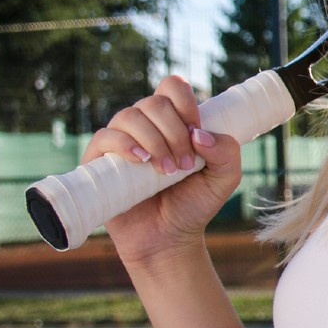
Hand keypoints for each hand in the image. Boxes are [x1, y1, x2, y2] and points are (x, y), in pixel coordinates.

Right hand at [82, 75, 243, 266]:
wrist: (168, 239)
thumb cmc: (194, 204)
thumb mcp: (224, 178)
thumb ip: (227, 152)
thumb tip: (199, 134)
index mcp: (173, 121)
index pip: (172, 87)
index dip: (185, 102)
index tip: (196, 131)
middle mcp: (145, 125)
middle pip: (154, 102)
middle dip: (174, 131)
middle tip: (185, 164)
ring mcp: (121, 141)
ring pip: (130, 116)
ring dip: (154, 140)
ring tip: (167, 171)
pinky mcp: (99, 161)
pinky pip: (105, 137)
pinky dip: (124, 144)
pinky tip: (142, 161)